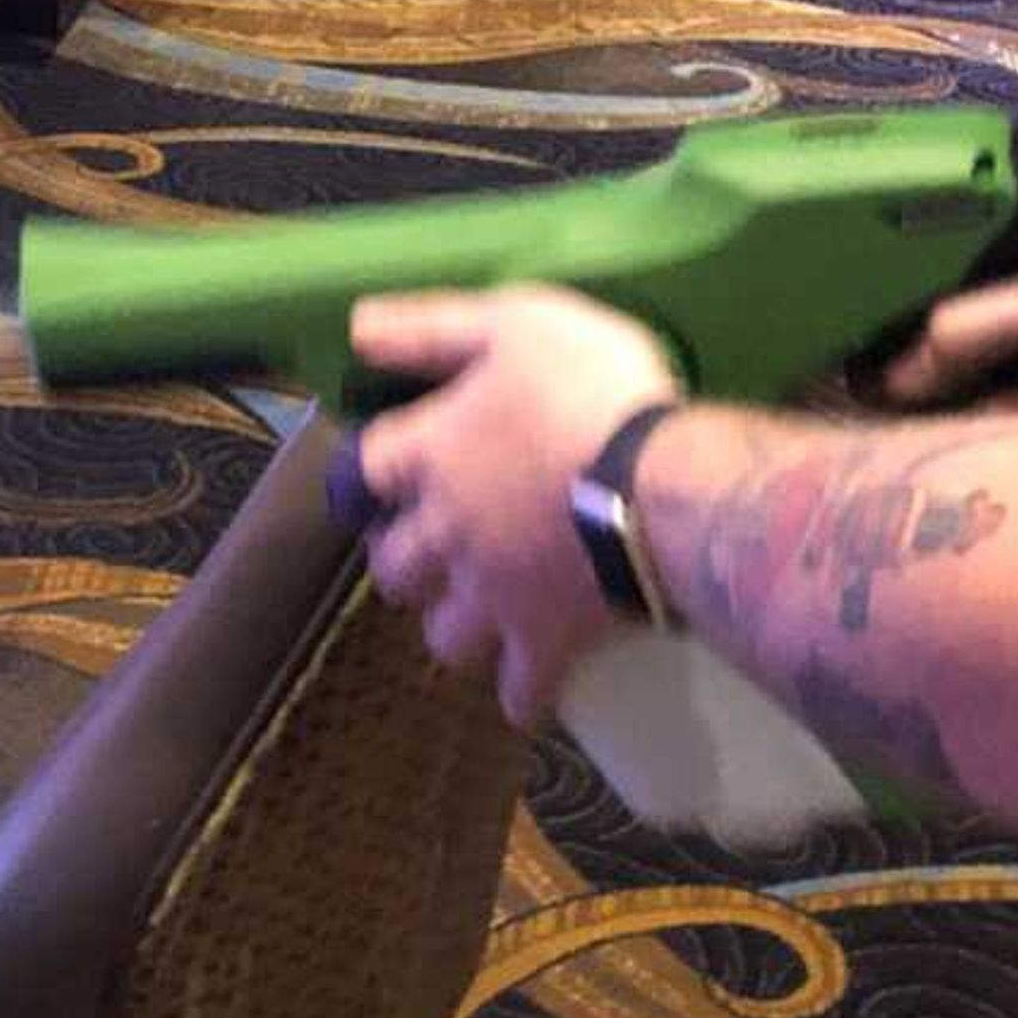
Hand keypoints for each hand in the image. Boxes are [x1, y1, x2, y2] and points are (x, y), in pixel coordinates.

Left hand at [349, 286, 679, 728]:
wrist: (660, 480)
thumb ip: (433, 328)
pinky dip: (524, 694)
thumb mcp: (514, 322)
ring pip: (445, 635)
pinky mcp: (548, 640)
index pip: (365, 472)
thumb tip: (357, 329)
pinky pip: (523, 691)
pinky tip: (532, 689)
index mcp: (433, 455)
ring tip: (479, 612)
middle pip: (395, 567)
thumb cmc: (591, 387)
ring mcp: (494, 595)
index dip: (368, 475)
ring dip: (456, 625)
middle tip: (431, 550)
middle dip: (405, 562)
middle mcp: (448, 533)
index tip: (378, 481)